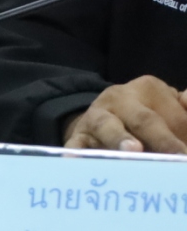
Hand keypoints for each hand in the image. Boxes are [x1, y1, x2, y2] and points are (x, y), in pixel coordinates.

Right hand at [65, 77, 186, 153]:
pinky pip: (75, 144)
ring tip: (133, 151)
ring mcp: (96, 117)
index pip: (175, 115)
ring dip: (119, 139)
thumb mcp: (170, 105)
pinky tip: (74, 161)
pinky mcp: (78, 136)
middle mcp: (120, 99)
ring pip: (107, 126)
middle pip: (144, 120)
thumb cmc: (148, 116)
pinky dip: (76, 153)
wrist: (103, 117)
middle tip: (178, 156)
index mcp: (150, 89)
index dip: (184, 136)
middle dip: (161, 139)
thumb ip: (184, 108)